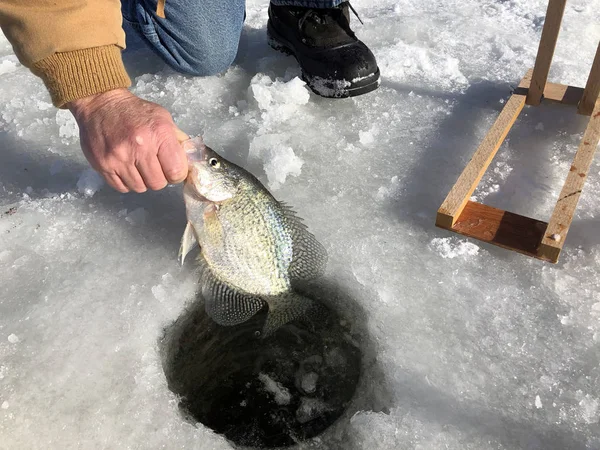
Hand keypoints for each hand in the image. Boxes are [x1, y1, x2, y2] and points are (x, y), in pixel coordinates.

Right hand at [67, 88, 188, 192]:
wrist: (100, 104)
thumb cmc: (135, 111)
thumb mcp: (163, 118)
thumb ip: (178, 140)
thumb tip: (191, 162)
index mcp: (158, 134)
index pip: (176, 172)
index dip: (177, 174)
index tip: (172, 168)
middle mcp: (139, 147)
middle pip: (158, 184)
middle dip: (159, 177)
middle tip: (154, 166)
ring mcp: (119, 158)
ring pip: (140, 188)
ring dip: (142, 180)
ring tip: (138, 165)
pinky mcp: (103, 165)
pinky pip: (121, 187)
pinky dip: (126, 182)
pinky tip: (126, 168)